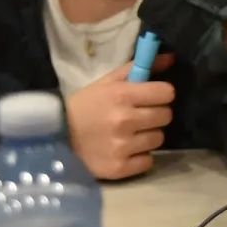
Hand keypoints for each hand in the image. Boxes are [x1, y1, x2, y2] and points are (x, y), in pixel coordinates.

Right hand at [64, 54, 174, 179]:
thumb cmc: (84, 106)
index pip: (166, 93)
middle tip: (140, 116)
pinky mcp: (119, 168)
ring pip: (158, 139)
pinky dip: (140, 157)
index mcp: (122, 95)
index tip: (153, 97)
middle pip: (166, 116)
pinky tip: (126, 150)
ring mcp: (122, 146)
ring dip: (148, 136)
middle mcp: (125, 120)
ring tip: (130, 134)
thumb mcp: (107, 82)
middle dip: (156, 114)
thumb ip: (138, 68)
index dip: (162, 94)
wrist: (55, 137)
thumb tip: (170, 58)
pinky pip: (148, 161)